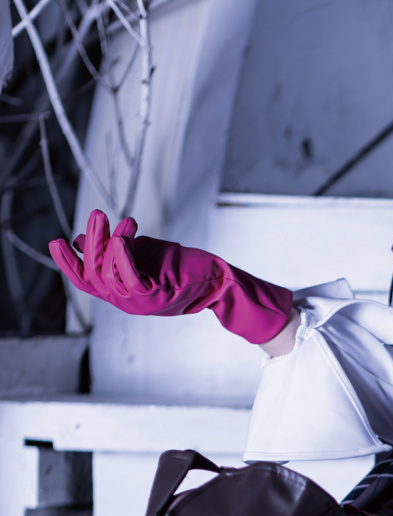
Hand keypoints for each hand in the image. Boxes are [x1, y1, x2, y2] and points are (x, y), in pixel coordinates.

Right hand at [50, 209, 293, 343]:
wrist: (215, 279)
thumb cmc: (179, 266)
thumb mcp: (140, 254)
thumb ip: (113, 248)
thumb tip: (80, 238)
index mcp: (118, 291)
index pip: (85, 280)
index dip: (68, 263)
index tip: (54, 241)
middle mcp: (124, 300)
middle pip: (93, 274)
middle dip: (91, 244)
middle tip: (96, 214)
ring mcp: (139, 301)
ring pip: (108, 275)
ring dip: (107, 243)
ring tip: (114, 219)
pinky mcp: (155, 296)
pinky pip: (129, 278)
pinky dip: (122, 257)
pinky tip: (122, 237)